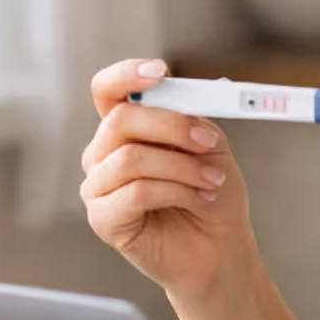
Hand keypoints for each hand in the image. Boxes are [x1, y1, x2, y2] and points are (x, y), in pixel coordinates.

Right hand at [81, 59, 258, 301]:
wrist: (220, 248)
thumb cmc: (212, 195)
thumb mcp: (209, 146)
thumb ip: (190, 117)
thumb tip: (178, 96)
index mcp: (126, 129)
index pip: (107, 90)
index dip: (126, 75)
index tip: (159, 71)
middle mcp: (104, 154)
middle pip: (120, 120)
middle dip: (173, 127)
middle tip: (209, 143)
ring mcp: (99, 187)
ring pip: (131, 158)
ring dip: (183, 167)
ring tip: (213, 181)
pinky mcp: (103, 219)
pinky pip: (134, 193)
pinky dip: (175, 192)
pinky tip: (197, 200)